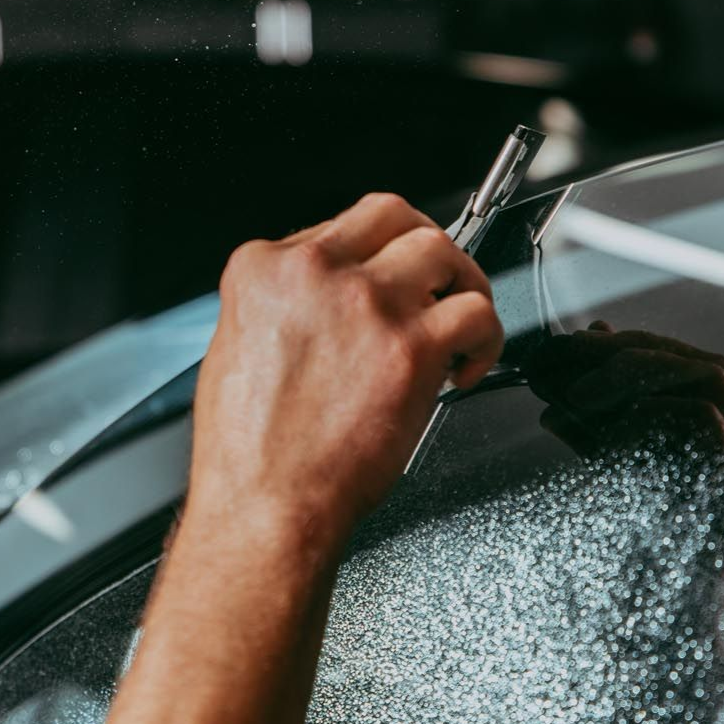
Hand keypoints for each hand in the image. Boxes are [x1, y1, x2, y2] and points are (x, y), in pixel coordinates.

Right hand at [185, 193, 503, 559]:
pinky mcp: (413, 347)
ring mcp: (369, 305)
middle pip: (396, 217)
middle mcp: (316, 274)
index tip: (385, 280)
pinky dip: (486, 337)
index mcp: (264, 269)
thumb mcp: (237, 348)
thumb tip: (328, 302)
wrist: (265, 506)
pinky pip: (476, 312)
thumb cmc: (250, 451)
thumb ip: (285, 307)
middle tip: (434, 283)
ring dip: (461, 284)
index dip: (374, 255)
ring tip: (458, 322)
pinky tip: (467, 364)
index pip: (342, 224)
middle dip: (423, 247)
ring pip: (442, 252)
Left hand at [526, 322, 723, 655]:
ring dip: (626, 371)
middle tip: (561, 356)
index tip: (574, 348)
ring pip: (709, 379)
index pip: (704, 373)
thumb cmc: (641, 599)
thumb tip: (569, 383)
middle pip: (709, 366)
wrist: (671, 676)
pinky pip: (703, 423)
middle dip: (627, 350)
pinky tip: (594, 420)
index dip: (637, 349)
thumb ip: (605, 441)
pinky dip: (645, 407)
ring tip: (566, 387)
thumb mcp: (620, 498)